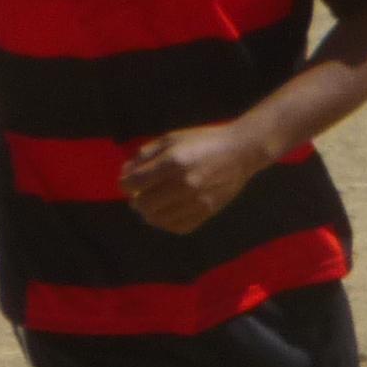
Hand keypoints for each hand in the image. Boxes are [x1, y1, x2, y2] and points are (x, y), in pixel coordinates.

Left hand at [121, 121, 270, 231]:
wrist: (241, 152)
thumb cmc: (203, 141)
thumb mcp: (172, 139)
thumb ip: (145, 155)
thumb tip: (125, 174)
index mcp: (173, 161)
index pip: (134, 183)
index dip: (125, 184)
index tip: (128, 182)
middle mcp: (184, 183)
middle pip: (143, 204)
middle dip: (136, 200)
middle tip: (139, 195)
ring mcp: (197, 200)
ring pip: (158, 219)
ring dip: (149, 213)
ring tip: (152, 204)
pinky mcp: (207, 211)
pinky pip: (177, 227)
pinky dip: (166, 222)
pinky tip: (167, 212)